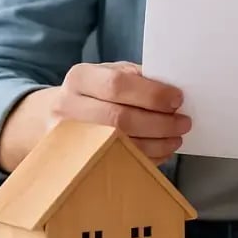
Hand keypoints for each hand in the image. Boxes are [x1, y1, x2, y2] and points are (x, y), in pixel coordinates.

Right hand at [49, 61, 190, 163]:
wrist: (54, 116)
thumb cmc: (94, 93)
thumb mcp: (110, 74)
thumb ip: (138, 78)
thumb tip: (172, 92)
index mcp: (80, 78)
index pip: (117, 85)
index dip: (152, 94)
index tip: (177, 100)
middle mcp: (68, 107)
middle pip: (120, 119)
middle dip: (159, 123)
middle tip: (183, 122)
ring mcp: (69, 139)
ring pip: (120, 146)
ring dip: (157, 143)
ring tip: (176, 137)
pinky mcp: (77, 162)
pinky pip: (118, 164)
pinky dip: (147, 158)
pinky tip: (161, 150)